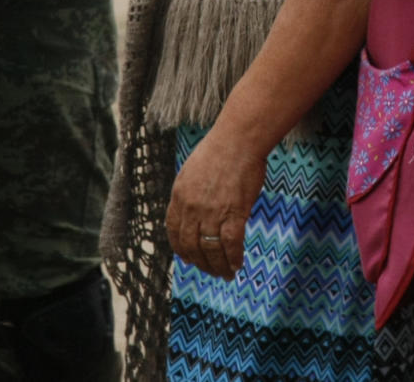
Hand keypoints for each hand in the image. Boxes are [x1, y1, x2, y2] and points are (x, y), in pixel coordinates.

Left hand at [165, 129, 266, 279]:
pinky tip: (237, 265)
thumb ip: (191, 193)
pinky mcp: (233, 213)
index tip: (189, 258)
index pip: (174, 232)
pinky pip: (231, 245)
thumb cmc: (220, 148)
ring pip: (211, 250)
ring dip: (218, 267)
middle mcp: (192, 207)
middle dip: (201, 263)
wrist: (239, 139)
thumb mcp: (193, 170)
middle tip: (210, 271)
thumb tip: (195, 211)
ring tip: (226, 274)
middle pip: (192, 246)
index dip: (181, 249)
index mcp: (179, 195)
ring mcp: (212, 212)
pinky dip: (234, 258)